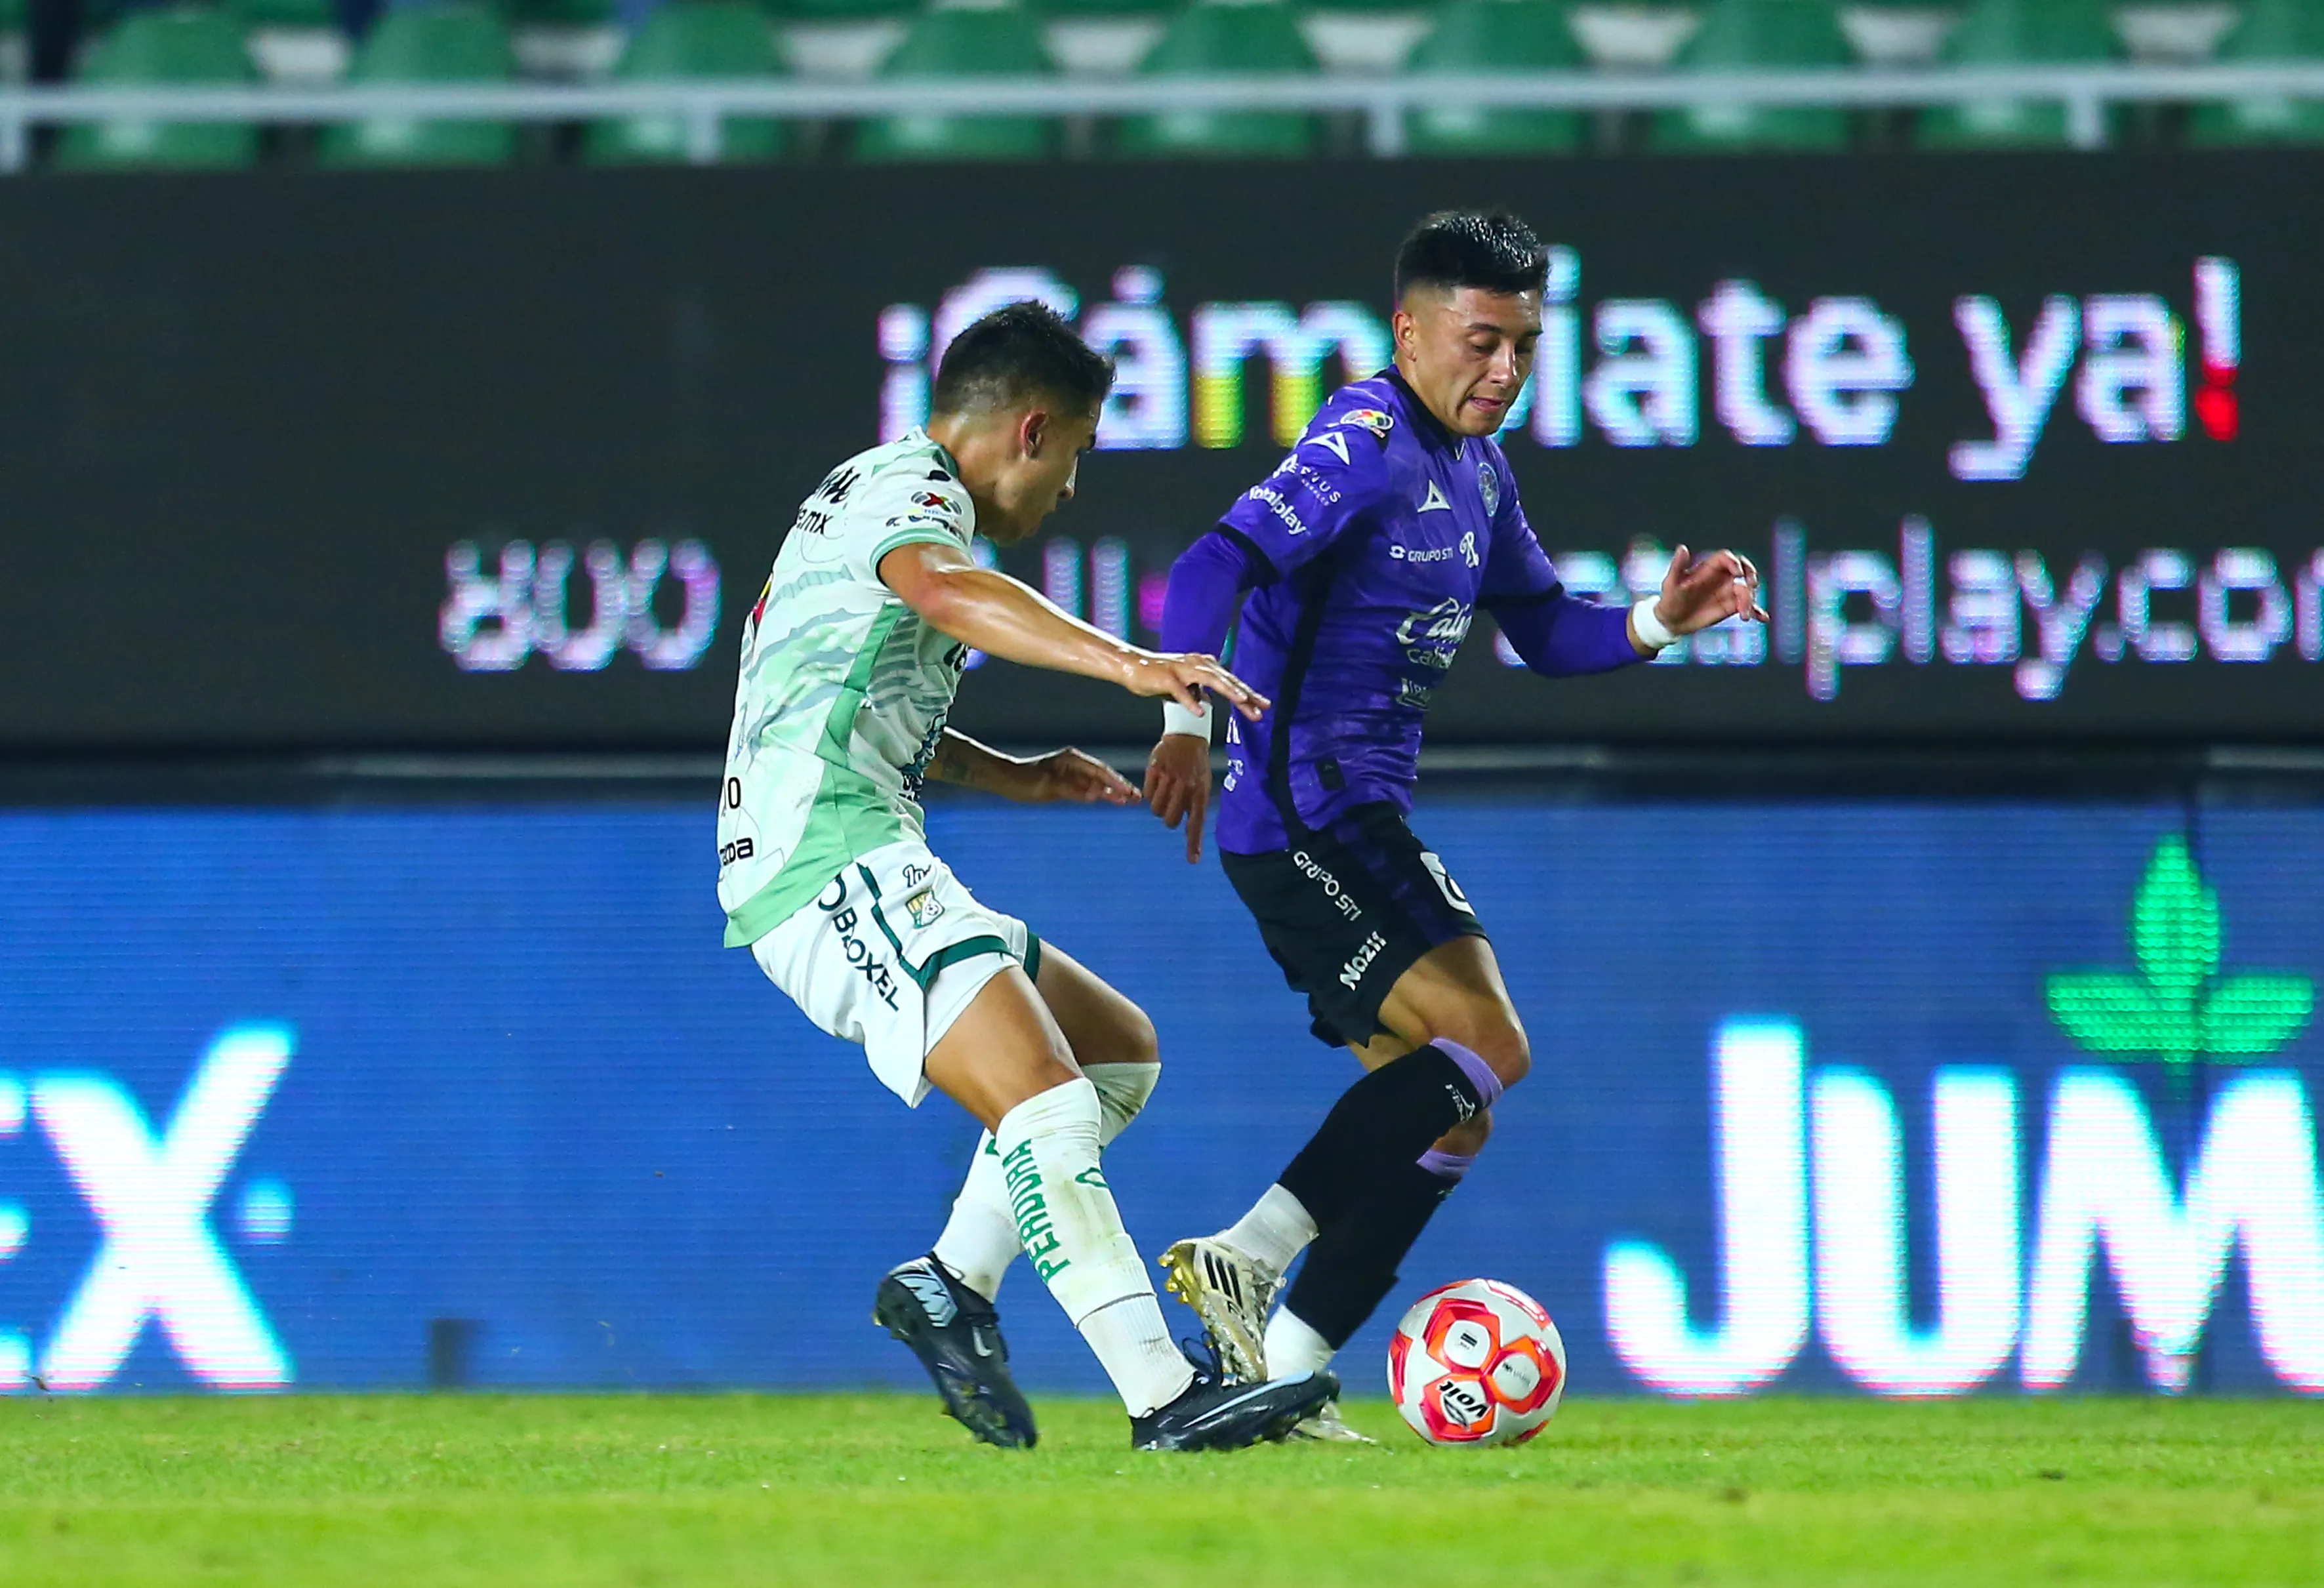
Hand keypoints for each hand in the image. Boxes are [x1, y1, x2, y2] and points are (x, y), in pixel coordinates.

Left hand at [1017, 747, 1137, 806]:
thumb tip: (1094, 795)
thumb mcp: (1047, 787)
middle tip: (1136, 798)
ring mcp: (1069, 773)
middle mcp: (1073, 764)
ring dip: (1110, 791)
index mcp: (1072, 760)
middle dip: (1119, 786)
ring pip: (1095, 783)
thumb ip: (1072, 790)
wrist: (1004, 780)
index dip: (1116, 782)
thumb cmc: (1023, 781)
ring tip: (1127, 801)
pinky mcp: (1064, 783)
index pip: (1100, 771)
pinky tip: (1107, 800)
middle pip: (1101, 776)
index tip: (1129, 792)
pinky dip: (1096, 794)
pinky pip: (1085, 788)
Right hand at [1122, 651, 1269, 720]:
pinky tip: (1200, 712)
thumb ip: (1198, 691)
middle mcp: (1197, 664)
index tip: (1263, 706)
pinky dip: (1190, 701)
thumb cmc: (1159, 676)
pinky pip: (1180, 691)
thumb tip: (1209, 701)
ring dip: (1227, 689)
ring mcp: (1182, 669)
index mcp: (1204, 666)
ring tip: (1242, 700)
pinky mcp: (1167, 677)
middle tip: (1262, 707)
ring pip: (1210, 679)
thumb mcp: (1185, 684)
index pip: (1230, 682)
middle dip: (1246, 694)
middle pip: (1226, 680)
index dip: (1248, 694)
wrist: (1132, 666)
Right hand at [1143, 732, 1212, 864]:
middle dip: (1168, 818)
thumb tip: (1190, 831)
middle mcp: (1186, 787)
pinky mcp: (1156, 771)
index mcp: (1200, 793)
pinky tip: (1159, 781)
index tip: (1192, 860)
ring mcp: (1170, 779)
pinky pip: (1147, 794)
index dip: (1193, 843)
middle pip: (1170, 820)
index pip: (1196, 823)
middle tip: (1171, 805)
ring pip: (1156, 809)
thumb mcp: (1203, 785)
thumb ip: (1196, 806)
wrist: (1186, 737)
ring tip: (1166, 791)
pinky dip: (1151, 792)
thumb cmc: (1196, 765)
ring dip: (1159, 805)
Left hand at [1653, 545, 1767, 636]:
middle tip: (1751, 585)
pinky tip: (1762, 618)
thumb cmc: (1670, 598)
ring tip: (1745, 615)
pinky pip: (1749, 607)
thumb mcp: (1671, 583)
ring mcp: (1729, 592)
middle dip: (1750, 575)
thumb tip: (1682, 548)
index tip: (1737, 573)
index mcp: (1709, 568)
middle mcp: (1722, 578)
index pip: (1727, 558)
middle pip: (1743, 571)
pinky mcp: (1732, 607)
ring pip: (1747, 591)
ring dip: (1750, 601)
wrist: (1672, 620)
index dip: (1734, 562)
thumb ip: (1678, 566)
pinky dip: (1757, 612)